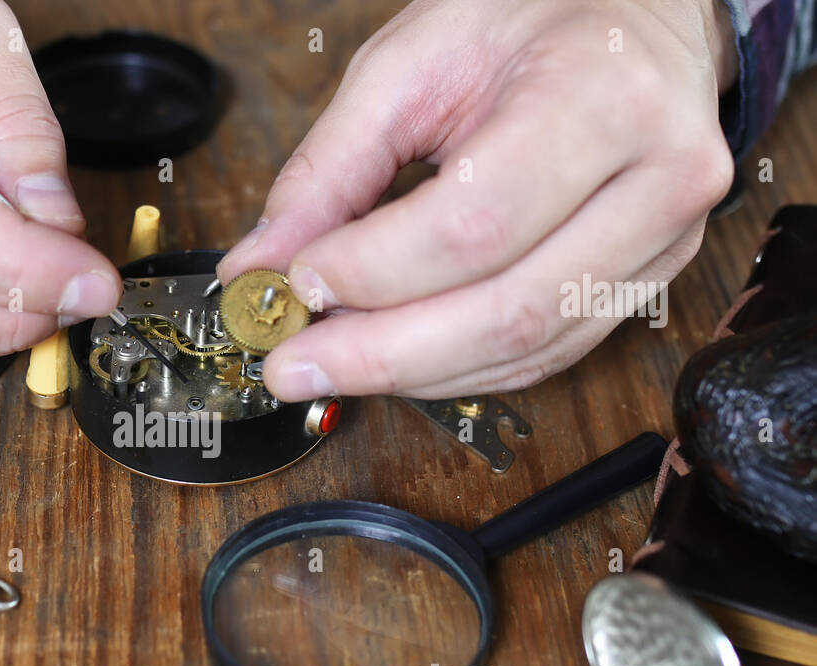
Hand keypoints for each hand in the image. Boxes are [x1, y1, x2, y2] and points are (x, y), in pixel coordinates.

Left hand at [217, 0, 737, 400]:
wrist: (638, 18)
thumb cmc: (529, 21)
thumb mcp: (412, 62)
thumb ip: (330, 167)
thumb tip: (260, 263)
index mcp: (603, 99)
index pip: (476, 222)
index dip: (374, 271)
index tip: (294, 284)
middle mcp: (657, 182)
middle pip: (509, 309)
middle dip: (382, 352)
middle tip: (292, 364)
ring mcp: (664, 245)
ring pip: (527, 350)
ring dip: (411, 373)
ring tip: (328, 364)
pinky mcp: (643, 288)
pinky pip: (542, 357)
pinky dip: (454, 370)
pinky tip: (392, 362)